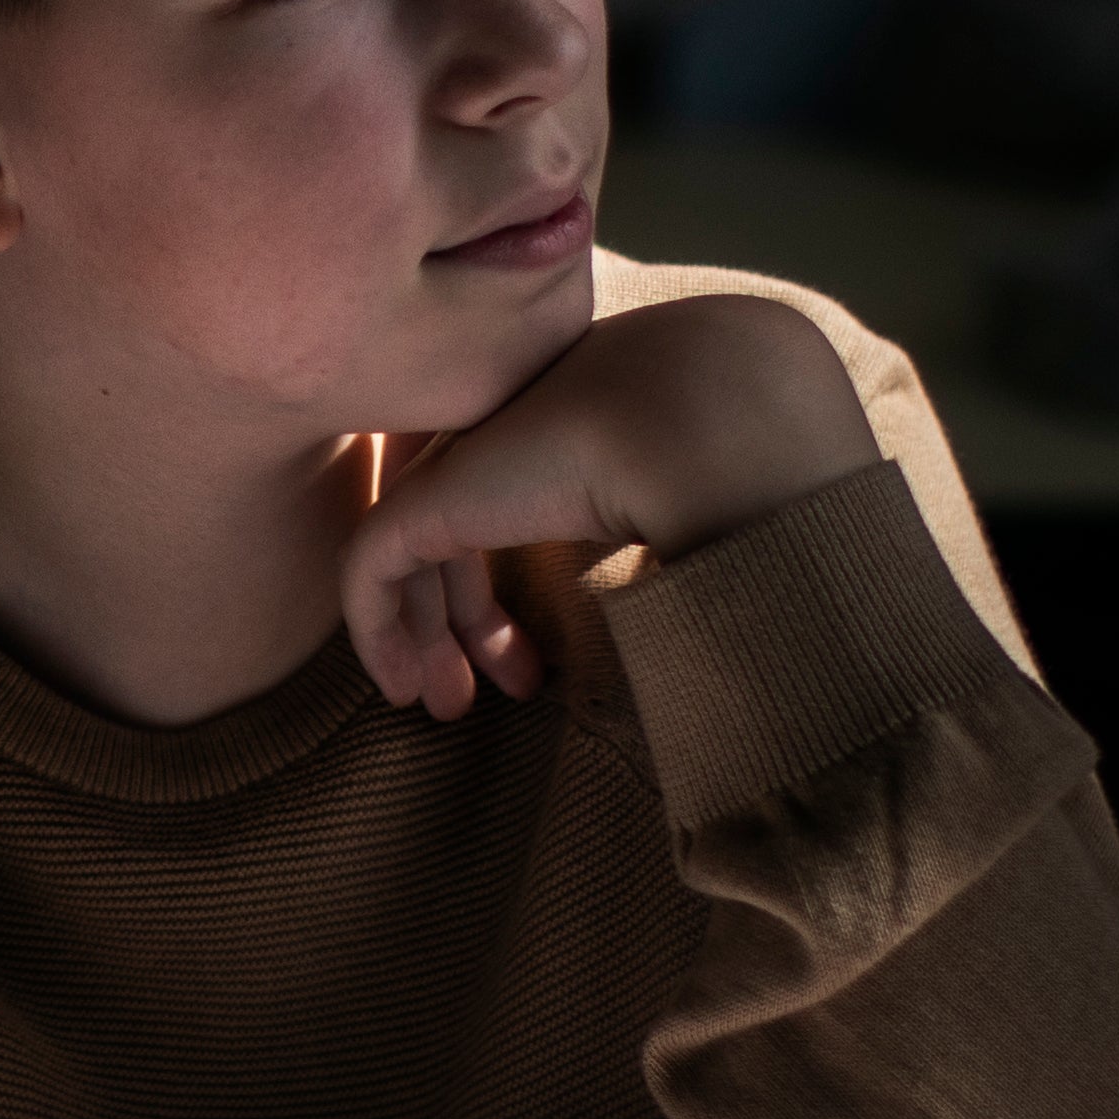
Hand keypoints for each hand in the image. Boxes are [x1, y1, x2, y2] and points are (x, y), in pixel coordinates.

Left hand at [335, 294, 886, 717]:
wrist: (719, 429)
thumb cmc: (746, 470)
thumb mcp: (703, 501)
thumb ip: (676, 525)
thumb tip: (695, 607)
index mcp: (575, 409)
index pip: (516, 495)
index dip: (510, 589)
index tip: (536, 672)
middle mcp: (509, 418)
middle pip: (458, 523)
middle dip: (460, 619)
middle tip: (471, 700)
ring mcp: (464, 450)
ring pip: (412, 550)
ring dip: (428, 637)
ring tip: (450, 709)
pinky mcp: (429, 493)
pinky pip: (372, 566)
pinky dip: (378, 631)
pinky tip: (402, 689)